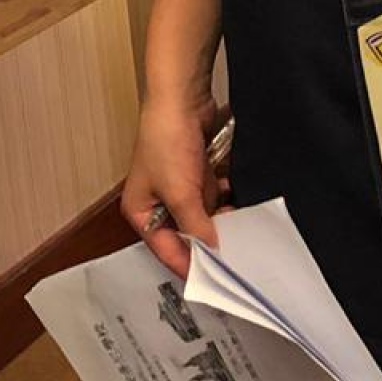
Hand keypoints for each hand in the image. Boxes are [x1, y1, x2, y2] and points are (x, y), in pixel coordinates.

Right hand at [122, 91, 225, 282]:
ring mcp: (179, 187)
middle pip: (186, 235)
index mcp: (141, 212)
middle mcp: (158, 202)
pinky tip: (238, 201)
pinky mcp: (197, 173)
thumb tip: (213, 253)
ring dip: (220, 220)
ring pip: (203, 217)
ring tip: (240, 231)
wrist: (182, 98)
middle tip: (234, 259)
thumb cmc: (165, 141)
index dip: (188, 265)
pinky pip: (214, 197)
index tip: (214, 282)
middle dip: (208, 242)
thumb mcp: (180, 194)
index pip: (165, 250)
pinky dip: (226, 199)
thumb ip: (196, 227)